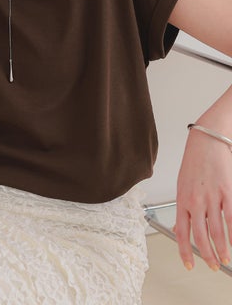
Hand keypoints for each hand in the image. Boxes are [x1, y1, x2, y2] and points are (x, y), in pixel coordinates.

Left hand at [174, 127, 231, 270]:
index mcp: (182, 200)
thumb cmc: (194, 163)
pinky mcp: (227, 192)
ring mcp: (212, 197)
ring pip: (217, 231)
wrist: (206, 142)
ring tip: (225, 259)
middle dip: (208, 255)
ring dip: (222, 249)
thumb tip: (180, 228)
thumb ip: (183, 208)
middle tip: (213, 265)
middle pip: (201, 236)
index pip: (182, 232)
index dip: (185, 252)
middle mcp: (195, 201)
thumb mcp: (182, 186)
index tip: (189, 264)